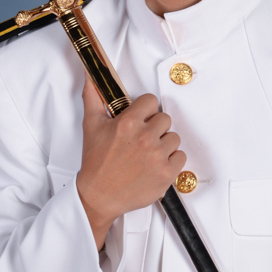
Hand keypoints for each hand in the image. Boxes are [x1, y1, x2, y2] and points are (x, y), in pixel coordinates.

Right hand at [76, 76, 185, 249]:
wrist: (98, 196)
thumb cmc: (95, 162)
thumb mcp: (91, 125)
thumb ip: (92, 96)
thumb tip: (90, 74)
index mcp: (128, 123)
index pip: (151, 101)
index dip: (145, 110)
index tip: (140, 119)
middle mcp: (145, 138)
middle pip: (165, 119)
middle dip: (155, 127)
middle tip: (141, 139)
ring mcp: (157, 157)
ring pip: (174, 138)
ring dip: (164, 144)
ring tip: (147, 153)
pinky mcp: (166, 174)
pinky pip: (181, 157)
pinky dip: (171, 161)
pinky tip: (155, 164)